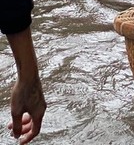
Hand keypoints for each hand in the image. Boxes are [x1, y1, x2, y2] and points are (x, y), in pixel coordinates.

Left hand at [7, 27, 45, 143]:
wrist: (28, 75)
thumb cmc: (23, 92)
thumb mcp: (16, 112)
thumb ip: (16, 125)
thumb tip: (16, 135)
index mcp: (39, 114)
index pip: (35, 131)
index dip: (27, 138)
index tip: (19, 142)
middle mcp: (42, 108)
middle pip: (33, 125)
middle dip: (23, 130)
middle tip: (13, 133)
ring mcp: (40, 102)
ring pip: (32, 117)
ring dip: (22, 122)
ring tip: (11, 123)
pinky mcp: (37, 96)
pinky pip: (32, 110)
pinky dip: (25, 114)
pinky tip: (17, 112)